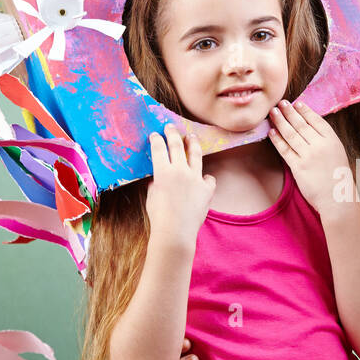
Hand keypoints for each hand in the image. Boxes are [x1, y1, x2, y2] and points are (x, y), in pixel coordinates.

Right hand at [146, 126, 215, 245]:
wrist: (176, 232)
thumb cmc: (159, 216)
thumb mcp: (151, 196)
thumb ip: (155, 183)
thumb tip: (157, 179)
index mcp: (163, 171)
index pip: (159, 148)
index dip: (156, 139)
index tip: (155, 135)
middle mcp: (180, 170)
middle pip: (177, 145)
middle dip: (173, 133)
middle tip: (171, 127)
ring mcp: (196, 178)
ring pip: (196, 154)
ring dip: (193, 143)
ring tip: (192, 137)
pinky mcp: (207, 189)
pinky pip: (208, 178)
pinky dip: (205, 178)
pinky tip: (203, 179)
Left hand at [267, 99, 351, 217]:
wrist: (337, 198)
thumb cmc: (338, 177)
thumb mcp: (337, 153)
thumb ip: (325, 140)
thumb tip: (309, 127)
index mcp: (332, 140)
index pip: (316, 120)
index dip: (305, 111)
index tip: (296, 103)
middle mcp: (320, 146)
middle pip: (301, 125)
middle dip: (289, 112)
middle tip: (281, 103)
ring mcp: (308, 156)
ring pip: (291, 135)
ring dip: (281, 122)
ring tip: (273, 112)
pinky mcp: (298, 167)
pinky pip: (285, 150)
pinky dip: (277, 139)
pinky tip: (272, 132)